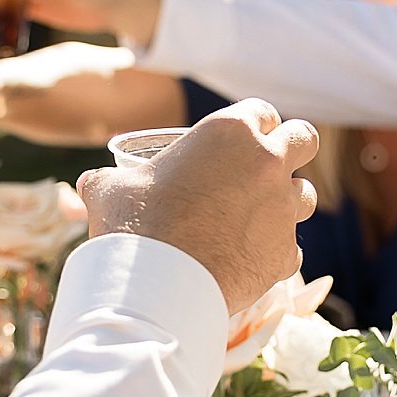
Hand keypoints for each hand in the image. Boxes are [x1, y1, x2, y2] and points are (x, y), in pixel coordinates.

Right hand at [76, 100, 317, 311]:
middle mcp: (267, 162)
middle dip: (290, 150)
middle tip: (265, 169)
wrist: (155, 285)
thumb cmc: (133, 225)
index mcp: (230, 131)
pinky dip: (274, 250)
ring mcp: (283, 209)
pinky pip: (292, 246)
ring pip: (305, 195)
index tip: (242, 142)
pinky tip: (246, 258)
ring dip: (285, 202)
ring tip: (253, 218)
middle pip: (304, 139)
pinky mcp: (286, 253)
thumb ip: (110, 178)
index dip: (253, 125)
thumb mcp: (111, 188)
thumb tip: (91, 182)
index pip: (262, 111)